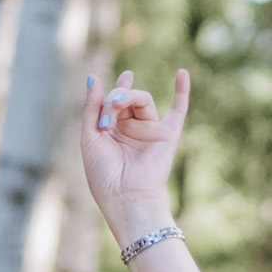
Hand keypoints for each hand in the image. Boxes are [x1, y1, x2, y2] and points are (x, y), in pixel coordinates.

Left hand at [70, 67, 189, 241]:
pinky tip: (182, 73)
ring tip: (116, 108)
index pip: (113, 103)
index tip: (109, 90)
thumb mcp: (90, 137)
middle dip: (115, 98)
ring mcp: (150, 131)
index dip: (112, 91)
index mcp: (113, 132)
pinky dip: (182, 91)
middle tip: (109, 110)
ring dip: (127, 97)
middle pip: (126, 98)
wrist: (126, 198)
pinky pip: (178, 110)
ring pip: (143, 100)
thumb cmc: (104, 175)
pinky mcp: (167, 135)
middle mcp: (132, 129)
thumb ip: (92, 108)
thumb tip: (94, 77)